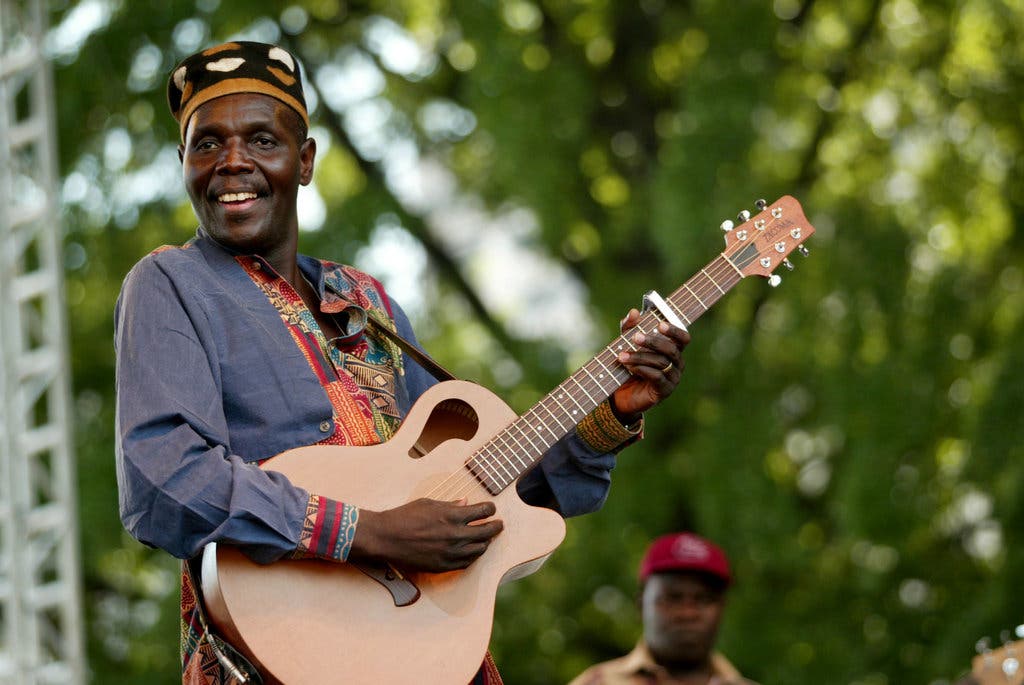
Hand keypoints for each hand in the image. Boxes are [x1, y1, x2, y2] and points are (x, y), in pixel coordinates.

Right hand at [350, 498, 503, 571]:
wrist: (386, 538)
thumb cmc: (404, 516)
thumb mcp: (428, 504)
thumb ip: (450, 505)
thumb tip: (466, 502)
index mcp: (452, 515)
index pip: (482, 511)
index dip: (490, 509)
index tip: (491, 508)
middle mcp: (455, 535)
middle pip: (486, 532)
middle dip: (496, 526)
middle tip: (499, 524)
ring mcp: (450, 552)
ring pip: (479, 549)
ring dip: (486, 542)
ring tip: (487, 538)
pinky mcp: (443, 566)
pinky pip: (466, 563)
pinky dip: (474, 556)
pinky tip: (474, 551)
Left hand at [611, 308, 690, 422]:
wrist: (622, 394)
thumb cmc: (629, 364)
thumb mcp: (626, 343)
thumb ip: (630, 327)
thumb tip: (634, 312)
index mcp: (673, 350)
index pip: (683, 338)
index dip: (674, 331)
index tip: (660, 324)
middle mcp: (677, 363)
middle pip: (671, 349)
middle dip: (652, 342)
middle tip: (635, 337)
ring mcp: (673, 378)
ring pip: (661, 363)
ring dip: (640, 357)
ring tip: (622, 356)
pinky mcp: (665, 391)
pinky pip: (657, 377)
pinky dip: (642, 370)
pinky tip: (630, 367)